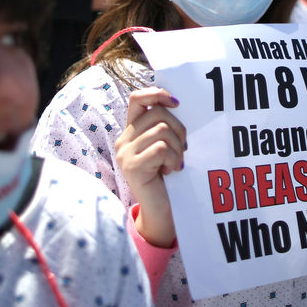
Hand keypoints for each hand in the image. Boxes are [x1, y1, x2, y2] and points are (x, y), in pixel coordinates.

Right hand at [115, 87, 185, 247]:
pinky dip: (173, 159)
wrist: (161, 213)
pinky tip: (172, 171)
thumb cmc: (168, 179)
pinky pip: (161, 148)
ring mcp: (125, 154)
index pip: (137, 98)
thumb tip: (177, 103)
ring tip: (175, 163)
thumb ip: (164, 128)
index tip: (177, 103)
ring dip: (177, 147)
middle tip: (182, 149)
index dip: (157, 94)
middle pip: (157, 113)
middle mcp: (124, 140)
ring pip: (161, 130)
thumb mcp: (165, 148)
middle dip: (178, 128)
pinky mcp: (132, 166)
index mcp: (131, 132)